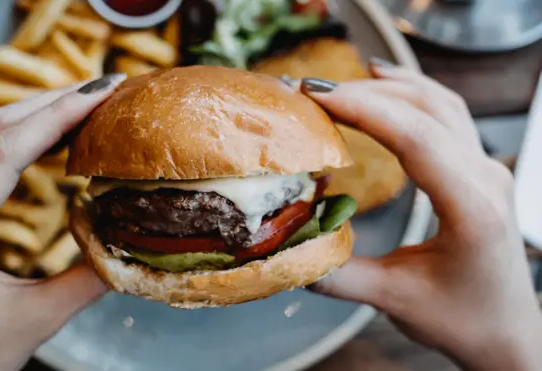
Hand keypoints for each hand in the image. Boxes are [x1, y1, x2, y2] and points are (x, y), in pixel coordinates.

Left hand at [0, 74, 125, 370]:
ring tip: (80, 105)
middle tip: (101, 89)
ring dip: (29, 116)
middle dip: (48, 103)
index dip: (59, 116)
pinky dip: (10, 141)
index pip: (7, 153)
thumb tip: (137, 242)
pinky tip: (42, 139)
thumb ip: (90, 278)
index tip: (102, 94)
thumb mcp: (37, 322)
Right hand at [302, 61, 541, 370]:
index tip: (316, 98)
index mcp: (471, 208)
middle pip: (426, 110)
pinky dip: (413, 92)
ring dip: (388, 87)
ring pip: (439, 104)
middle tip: (311, 90)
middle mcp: (485, 178)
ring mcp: (487, 168)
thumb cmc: (461, 319)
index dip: (364, 110)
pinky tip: (386, 81)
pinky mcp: (478, 168)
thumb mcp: (394, 300)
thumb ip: (337, 276)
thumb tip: (287, 250)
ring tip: (339, 84)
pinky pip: (448, 114)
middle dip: (365, 93)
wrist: (506, 329)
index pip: (416, 139)